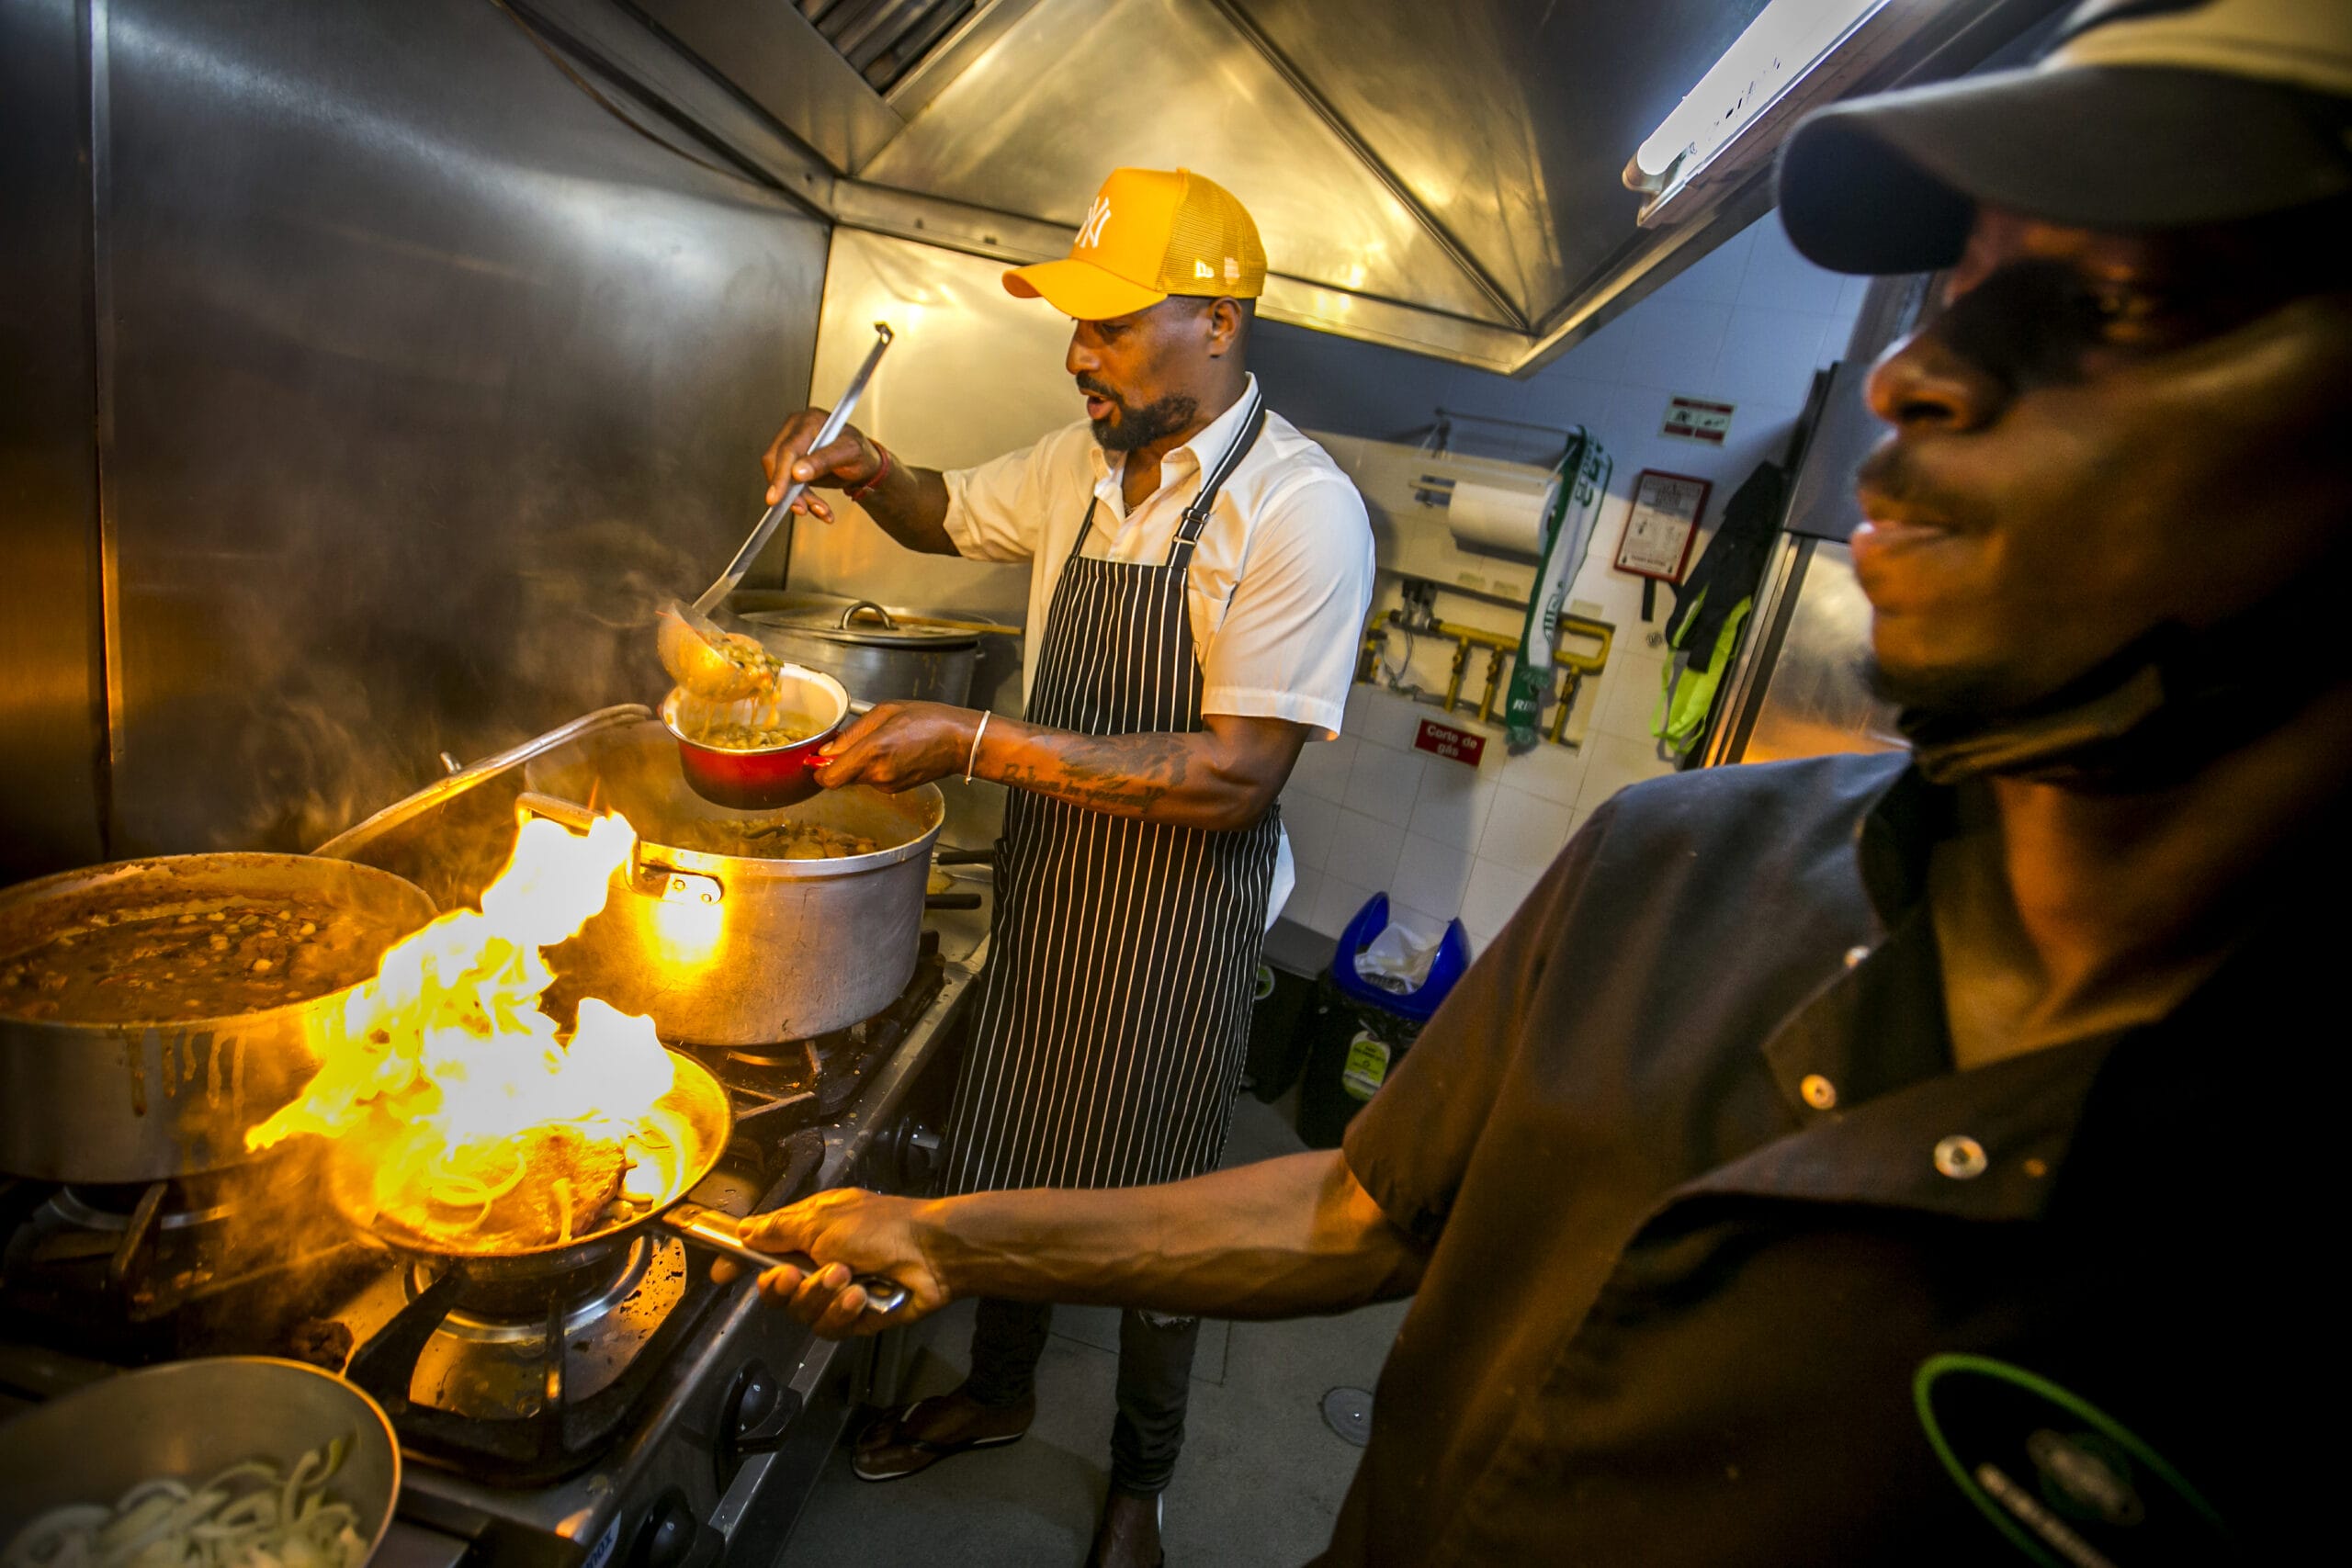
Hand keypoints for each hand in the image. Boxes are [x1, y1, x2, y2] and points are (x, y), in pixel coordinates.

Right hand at [714, 1188, 951, 1337]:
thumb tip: (745, 1230)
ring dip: (820, 1295)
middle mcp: (818, 1263)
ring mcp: (836, 1292)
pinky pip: (828, 1327)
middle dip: (780, 1286)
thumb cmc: (882, 1226)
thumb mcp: (822, 1219)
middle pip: (775, 1291)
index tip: (720, 1274)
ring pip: (801, 1312)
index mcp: (808, 1231)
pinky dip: (842, 1311)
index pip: (762, 1248)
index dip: (739, 1261)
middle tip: (791, 1276)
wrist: (932, 1253)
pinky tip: (861, 1296)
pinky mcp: (854, 1318)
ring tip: (847, 1277)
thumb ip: (779, 1229)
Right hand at [759, 408, 881, 522]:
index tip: (777, 497)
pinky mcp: (792, 464)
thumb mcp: (850, 453)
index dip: (780, 475)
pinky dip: (803, 500)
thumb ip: (824, 460)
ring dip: (799, 499)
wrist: (864, 464)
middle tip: (803, 509)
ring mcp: (793, 447)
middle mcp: (796, 431)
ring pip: (781, 478)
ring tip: (821, 510)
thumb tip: (797, 472)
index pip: (788, 449)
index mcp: (809, 421)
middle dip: (790, 491)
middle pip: (777, 463)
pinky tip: (819, 510)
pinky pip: (788, 485)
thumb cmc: (861, 453)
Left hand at [816, 701, 977, 791]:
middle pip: (841, 778)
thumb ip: (852, 732)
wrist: (960, 742)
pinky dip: (873, 768)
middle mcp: (878, 773)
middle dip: (839, 763)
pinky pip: (873, 780)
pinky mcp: (896, 789)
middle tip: (848, 743)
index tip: (816, 760)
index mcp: (873, 751)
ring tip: (879, 742)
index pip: (829, 777)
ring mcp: (888, 785)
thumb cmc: (929, 720)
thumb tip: (828, 749)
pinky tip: (891, 752)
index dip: (818, 771)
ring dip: (858, 764)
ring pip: (856, 779)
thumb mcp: (885, 712)